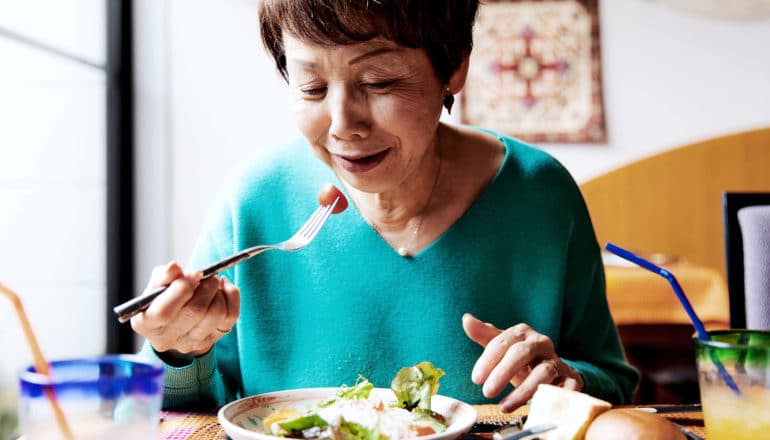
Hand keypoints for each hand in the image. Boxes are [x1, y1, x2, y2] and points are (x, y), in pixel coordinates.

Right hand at [131, 262, 239, 359]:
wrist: (174, 322)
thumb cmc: (163, 300)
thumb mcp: (155, 287)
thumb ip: (162, 276)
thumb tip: (173, 268)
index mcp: (147, 323)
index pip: (165, 312)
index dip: (182, 289)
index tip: (194, 274)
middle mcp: (168, 338)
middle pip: (195, 312)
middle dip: (206, 288)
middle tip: (208, 276)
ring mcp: (191, 342)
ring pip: (216, 314)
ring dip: (218, 292)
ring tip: (212, 282)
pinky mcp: (211, 340)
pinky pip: (231, 316)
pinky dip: (231, 296)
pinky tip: (223, 288)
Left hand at [462, 313, 583, 411]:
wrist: (554, 372)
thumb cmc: (522, 360)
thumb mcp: (503, 348)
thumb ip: (484, 335)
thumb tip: (466, 319)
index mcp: (523, 333)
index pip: (503, 341)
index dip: (488, 360)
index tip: (476, 379)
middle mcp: (542, 344)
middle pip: (522, 353)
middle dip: (503, 372)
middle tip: (487, 392)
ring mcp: (558, 361)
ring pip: (543, 373)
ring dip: (523, 391)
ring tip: (505, 406)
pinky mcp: (572, 380)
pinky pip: (566, 389)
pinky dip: (553, 398)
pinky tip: (536, 408)